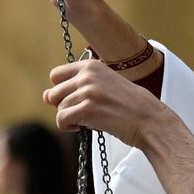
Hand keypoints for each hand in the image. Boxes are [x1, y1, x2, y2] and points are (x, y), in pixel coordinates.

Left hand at [45, 59, 170, 147]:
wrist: (149, 120)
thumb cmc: (129, 106)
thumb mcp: (103, 87)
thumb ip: (75, 88)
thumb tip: (44, 96)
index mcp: (91, 66)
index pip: (56, 75)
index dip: (62, 91)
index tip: (78, 100)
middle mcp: (87, 75)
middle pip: (53, 93)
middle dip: (64, 106)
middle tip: (83, 113)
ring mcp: (86, 91)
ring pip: (58, 108)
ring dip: (70, 118)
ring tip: (88, 120)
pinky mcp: (86, 109)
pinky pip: (61, 120)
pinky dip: (69, 127)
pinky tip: (83, 127)